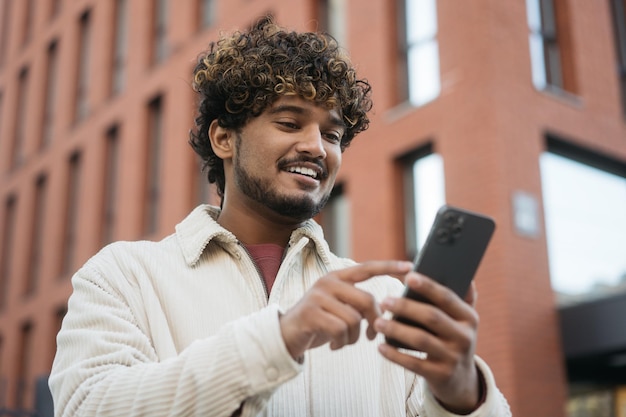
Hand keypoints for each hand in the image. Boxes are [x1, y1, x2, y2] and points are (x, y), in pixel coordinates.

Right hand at [279, 261, 413, 359]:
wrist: (287, 335)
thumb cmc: (320, 322)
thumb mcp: (340, 307)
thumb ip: (358, 303)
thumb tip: (386, 310)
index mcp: (338, 277)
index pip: (367, 267)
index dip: (389, 267)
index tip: (410, 266)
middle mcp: (328, 282)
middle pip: (367, 300)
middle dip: (374, 322)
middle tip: (371, 336)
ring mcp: (318, 297)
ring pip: (354, 319)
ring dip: (355, 337)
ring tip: (346, 341)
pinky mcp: (311, 313)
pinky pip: (340, 330)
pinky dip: (342, 343)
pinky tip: (335, 346)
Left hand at [374, 273, 481, 413]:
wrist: (460, 380)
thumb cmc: (453, 338)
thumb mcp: (462, 320)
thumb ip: (462, 297)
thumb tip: (462, 273)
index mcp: (469, 318)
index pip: (447, 298)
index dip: (428, 286)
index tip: (409, 276)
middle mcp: (465, 338)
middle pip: (431, 317)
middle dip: (406, 307)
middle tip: (384, 301)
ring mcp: (453, 358)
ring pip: (420, 340)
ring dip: (396, 329)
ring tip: (378, 322)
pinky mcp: (441, 376)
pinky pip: (414, 364)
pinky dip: (395, 355)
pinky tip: (380, 347)